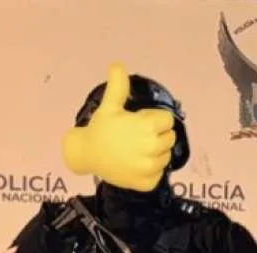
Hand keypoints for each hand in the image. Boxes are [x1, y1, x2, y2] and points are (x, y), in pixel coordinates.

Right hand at [62, 63, 176, 191]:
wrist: (86, 155)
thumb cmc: (100, 129)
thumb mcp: (109, 106)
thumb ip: (118, 86)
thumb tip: (117, 64)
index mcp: (148, 127)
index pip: (167, 121)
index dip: (155, 119)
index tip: (141, 121)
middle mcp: (153, 148)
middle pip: (169, 138)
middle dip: (157, 134)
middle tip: (138, 136)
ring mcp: (151, 168)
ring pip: (166, 156)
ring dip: (156, 152)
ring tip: (137, 149)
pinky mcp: (148, 183)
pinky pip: (159, 173)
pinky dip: (151, 170)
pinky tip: (136, 163)